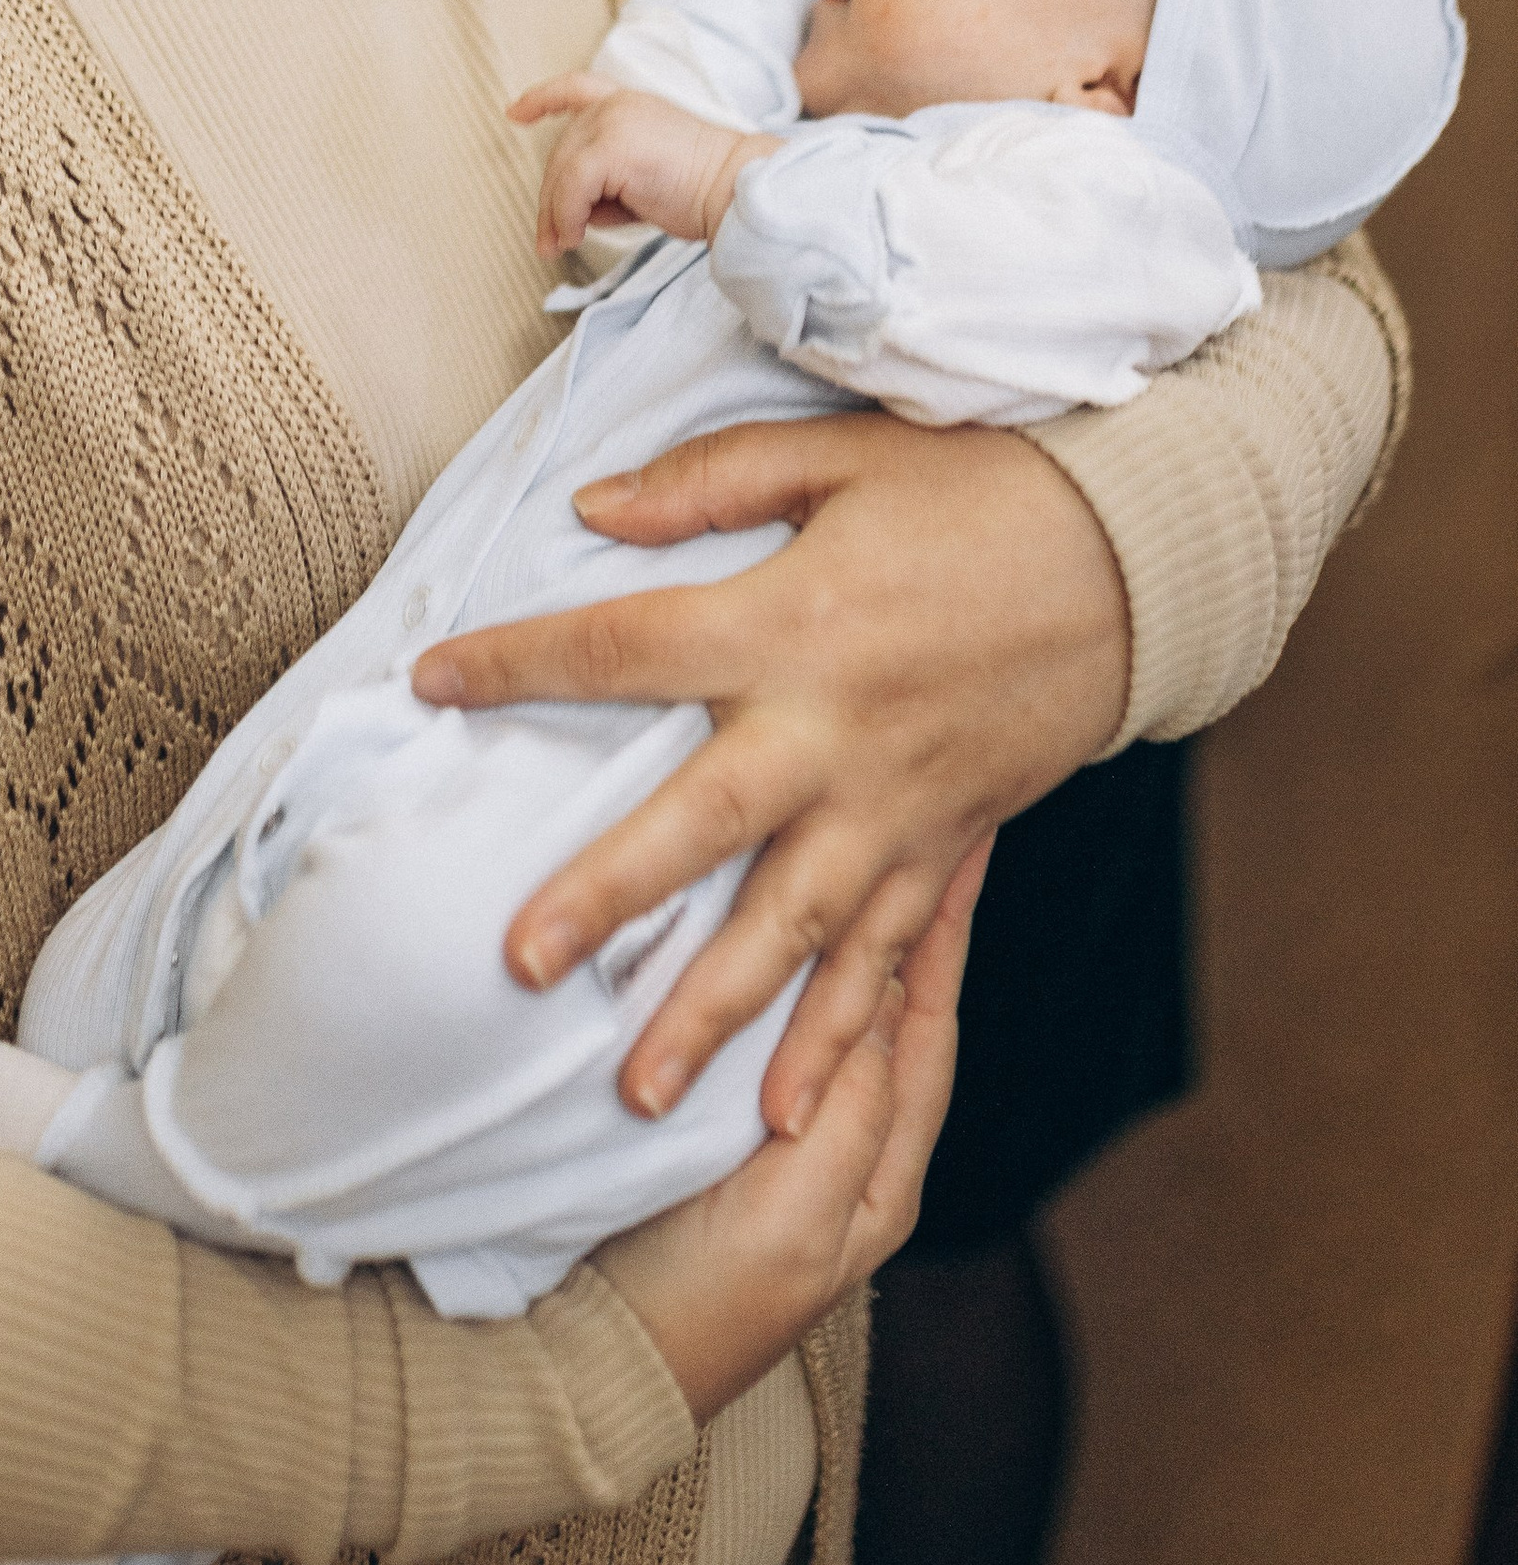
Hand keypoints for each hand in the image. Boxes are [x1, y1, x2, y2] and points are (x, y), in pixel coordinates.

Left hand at [410, 414, 1127, 1127]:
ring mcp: (896, 804)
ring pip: (792, 930)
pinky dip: (840, 1038)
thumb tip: (589, 510)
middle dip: (608, 900)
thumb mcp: (840, 453)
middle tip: (520, 964)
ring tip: (637, 1097)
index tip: (429, 682)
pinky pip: (886, 958)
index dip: (521, 661)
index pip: (625, 648)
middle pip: (700, 827)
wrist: (1136, 555)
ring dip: (715, 1016)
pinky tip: (788, 1112)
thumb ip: (710, 482)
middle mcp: (834, 730)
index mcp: (791, 622)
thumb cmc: (979, 490)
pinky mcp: (947, 844)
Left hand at [508, 75, 771, 256]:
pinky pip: (571, 189)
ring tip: (562, 245)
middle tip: (549, 243)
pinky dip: (568, 217)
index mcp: (629, 102)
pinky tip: (576, 237)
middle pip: (561, 153)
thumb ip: (607, 176)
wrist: (736, 190)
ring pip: (561, 173)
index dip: (541, 99)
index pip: (575, 88)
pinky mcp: (611, 149)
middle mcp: (616, 104)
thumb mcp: (644, 173)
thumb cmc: (700, 191)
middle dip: (550, 202)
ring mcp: (612, 122)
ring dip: (557, 215)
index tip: (514, 113)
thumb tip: (567, 213)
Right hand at [591, 845, 984, 1420]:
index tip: (962, 850)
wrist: (585, 1363)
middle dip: (907, 928)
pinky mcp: (716, 1138)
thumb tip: (875, 1010)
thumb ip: (846, 1115)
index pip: (925, 1033)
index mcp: (878, 1181)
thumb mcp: (793, 1215)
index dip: (945, 943)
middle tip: (922, 829)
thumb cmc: (693, 1303)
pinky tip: (761, 933)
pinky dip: (782, 980)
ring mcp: (781, 1148)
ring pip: (829, 1019)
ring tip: (855, 855)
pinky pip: (769, 1039)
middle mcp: (844, 1159)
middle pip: (890, 1017)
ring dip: (844, 943)